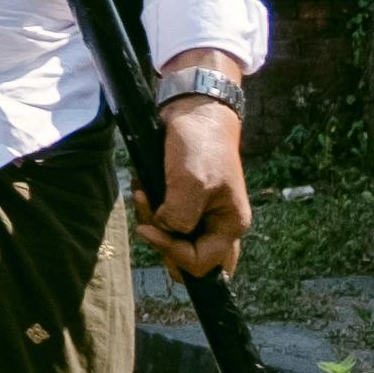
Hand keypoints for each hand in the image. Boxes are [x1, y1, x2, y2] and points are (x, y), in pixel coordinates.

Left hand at [140, 88, 253, 279]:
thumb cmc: (199, 144)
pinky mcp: (184, 200)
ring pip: (173, 238)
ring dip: (152, 219)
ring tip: (142, 191)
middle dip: (162, 240)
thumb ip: (180, 217)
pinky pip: (164, 218)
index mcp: (230, 225)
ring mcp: (202, 213)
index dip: (172, 252)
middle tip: (149, 211)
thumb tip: (166, 232)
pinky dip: (150, 206)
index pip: (201, 263)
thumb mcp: (191, 182)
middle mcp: (218, 224)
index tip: (149, 229)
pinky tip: (143, 186)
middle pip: (187, 258)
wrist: (193, 109)